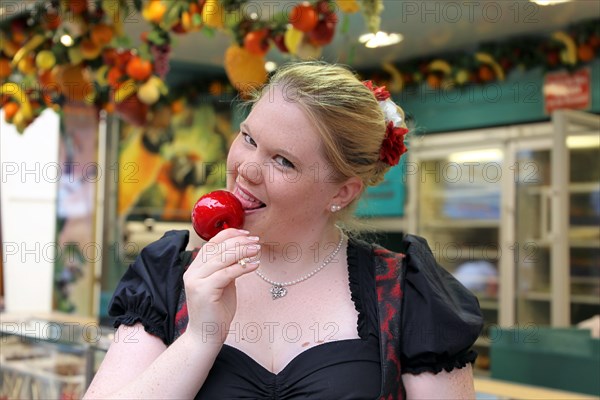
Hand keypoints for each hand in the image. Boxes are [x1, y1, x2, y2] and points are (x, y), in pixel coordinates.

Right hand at [182, 228, 259, 343]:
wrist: (206, 335)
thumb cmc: (216, 311)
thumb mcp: (222, 284)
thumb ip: (226, 268)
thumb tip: (242, 252)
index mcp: (195, 268)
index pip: (211, 243)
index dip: (229, 235)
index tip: (247, 233)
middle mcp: (192, 272)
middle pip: (217, 248)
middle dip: (239, 242)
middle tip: (256, 241)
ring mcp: (196, 281)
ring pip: (221, 259)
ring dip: (242, 251)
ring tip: (257, 249)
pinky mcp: (204, 291)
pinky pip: (226, 274)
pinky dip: (242, 267)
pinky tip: (254, 265)